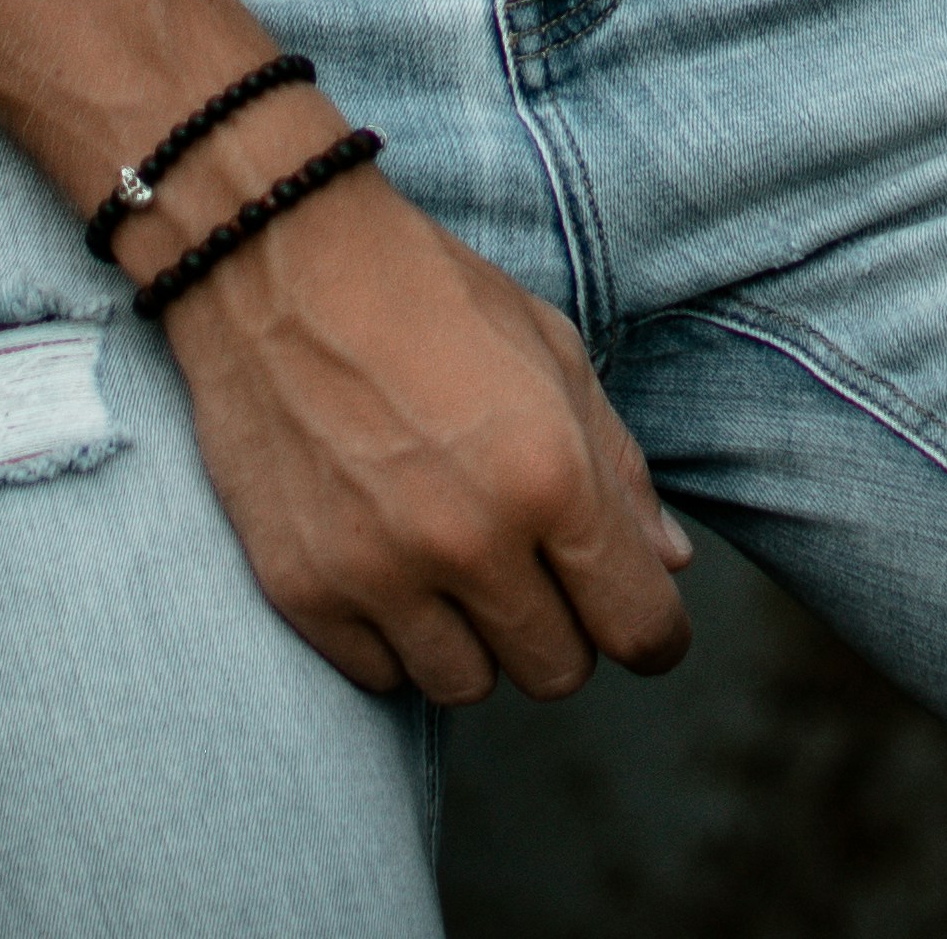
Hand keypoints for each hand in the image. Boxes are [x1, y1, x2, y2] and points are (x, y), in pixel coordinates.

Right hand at [149, 139, 691, 702]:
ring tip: (456, 565)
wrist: (277, 260)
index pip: (638, 628)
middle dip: (563, 629)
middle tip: (534, 570)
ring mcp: (378, 573)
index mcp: (551, 476)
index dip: (653, 633)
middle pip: (557, 670)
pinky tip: (390, 567)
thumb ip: (620, 467)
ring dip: (477, 641)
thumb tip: (669, 563)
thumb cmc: (430, 296)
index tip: (638, 620)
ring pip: (467, 686)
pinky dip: (395, 639)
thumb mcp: (552, 353)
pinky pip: (380, 675)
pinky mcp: (303, 590)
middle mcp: (469, 540)